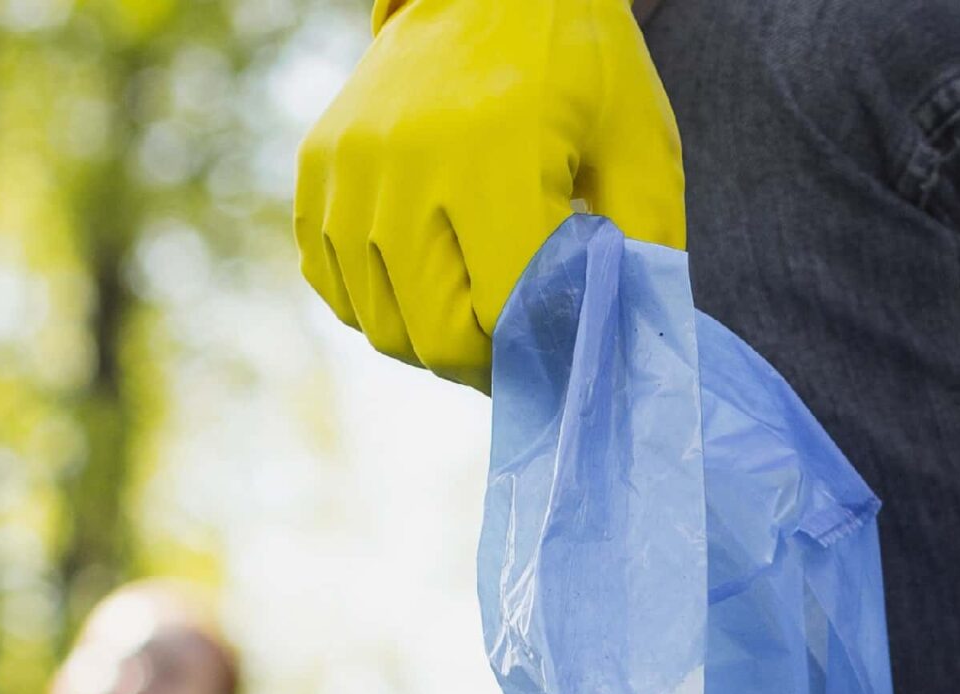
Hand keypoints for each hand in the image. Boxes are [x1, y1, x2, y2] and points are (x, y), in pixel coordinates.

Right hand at [294, 0, 684, 388]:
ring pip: (376, 321)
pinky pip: (331, 281)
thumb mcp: (642, 143)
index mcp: (497, 159)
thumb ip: (643, 251)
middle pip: (430, 336)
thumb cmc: (579, 63)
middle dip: (485, 364)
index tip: (563, 350)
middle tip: (521, 348)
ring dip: (429, 338)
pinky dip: (375, 301)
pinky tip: (423, 279)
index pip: (501, 317)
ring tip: (476, 311)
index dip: (538, 356)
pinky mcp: (317, 162)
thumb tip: (624, 349)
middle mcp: (407, 164)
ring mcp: (350, 165)